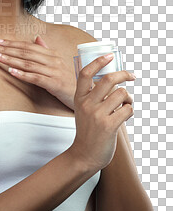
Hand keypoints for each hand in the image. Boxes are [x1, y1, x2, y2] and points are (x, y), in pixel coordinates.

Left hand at [0, 35, 75, 109]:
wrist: (86, 95)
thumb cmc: (69, 81)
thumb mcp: (58, 64)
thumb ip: (46, 51)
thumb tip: (36, 38)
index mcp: (51, 54)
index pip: (27, 46)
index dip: (11, 43)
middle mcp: (52, 60)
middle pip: (25, 52)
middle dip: (6, 48)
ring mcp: (53, 71)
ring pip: (28, 63)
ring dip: (10, 59)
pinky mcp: (54, 83)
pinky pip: (36, 78)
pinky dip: (22, 74)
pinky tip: (11, 71)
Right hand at [70, 54, 134, 171]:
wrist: (85, 154)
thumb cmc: (87, 130)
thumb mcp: (82, 109)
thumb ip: (92, 94)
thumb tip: (111, 79)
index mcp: (79, 98)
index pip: (85, 73)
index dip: (98, 61)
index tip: (109, 56)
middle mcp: (86, 104)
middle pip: (108, 79)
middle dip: (124, 74)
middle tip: (131, 76)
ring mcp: (97, 115)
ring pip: (122, 94)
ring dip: (129, 98)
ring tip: (126, 104)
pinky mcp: (108, 126)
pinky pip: (127, 109)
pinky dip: (130, 110)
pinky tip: (124, 116)